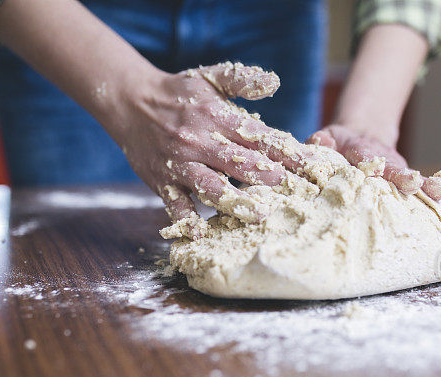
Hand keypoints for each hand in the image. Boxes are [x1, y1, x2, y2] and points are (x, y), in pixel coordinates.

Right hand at [104, 61, 294, 224]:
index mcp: (217, 117)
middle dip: (269, 177)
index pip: (259, 136)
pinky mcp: (162, 182)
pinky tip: (200, 234)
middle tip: (295, 191)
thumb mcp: (210, 77)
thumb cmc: (177, 92)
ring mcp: (180, 164)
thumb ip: (242, 79)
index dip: (287, 151)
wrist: (129, 101)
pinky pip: (175, 205)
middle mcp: (200, 142)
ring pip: (210, 186)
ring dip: (235, 200)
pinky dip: (186, 220)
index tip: (312, 165)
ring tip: (259, 213)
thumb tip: (274, 82)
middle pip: (240, 162)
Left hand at [308, 124, 440, 216]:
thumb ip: (322, 141)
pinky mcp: (410, 187)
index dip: (387, 170)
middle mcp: (388, 167)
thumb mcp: (327, 139)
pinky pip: (431, 197)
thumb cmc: (336, 145)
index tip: (398, 175)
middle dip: (415, 182)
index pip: (376, 163)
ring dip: (437, 194)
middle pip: (403, 175)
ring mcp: (402, 177)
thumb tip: (317, 139)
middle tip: (428, 188)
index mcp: (366, 157)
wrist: (359, 138)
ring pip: (422, 186)